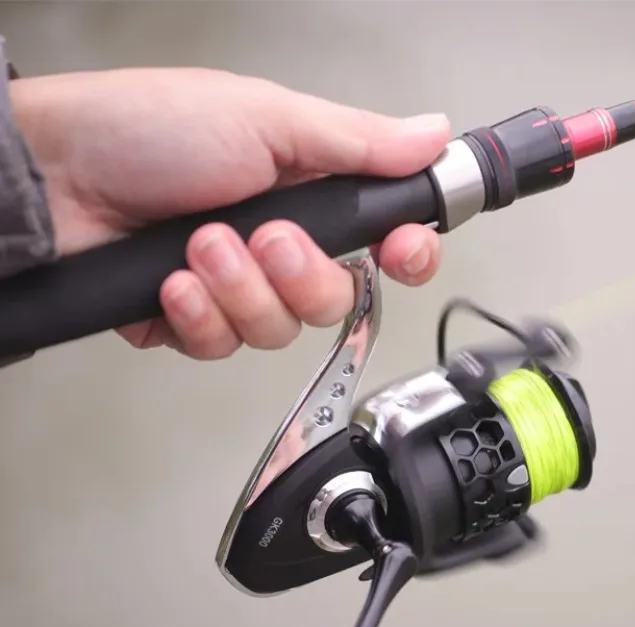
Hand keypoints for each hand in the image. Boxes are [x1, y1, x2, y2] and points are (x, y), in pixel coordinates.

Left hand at [10, 69, 449, 358]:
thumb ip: (355, 143)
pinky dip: (198, 315)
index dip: (405, 255)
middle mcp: (279, 245)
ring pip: (280, 330)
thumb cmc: (145, 130)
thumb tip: (431, 136)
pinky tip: (172, 282)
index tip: (402, 253)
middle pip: (336, 299)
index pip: (385, 240)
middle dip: (300, 274)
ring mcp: (237, 288)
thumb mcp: (264, 120)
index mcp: (308, 193)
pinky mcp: (194, 322)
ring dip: (240, 289)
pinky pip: (224, 346)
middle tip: (263, 235)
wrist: (52, 179)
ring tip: (197, 244)